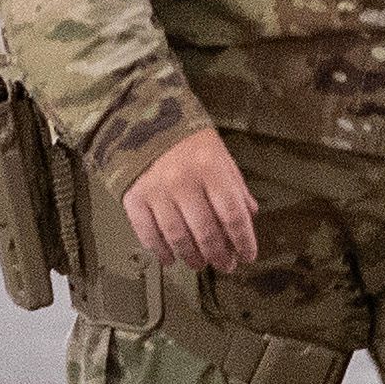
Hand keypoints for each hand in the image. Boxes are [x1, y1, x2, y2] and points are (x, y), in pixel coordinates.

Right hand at [123, 126, 256, 274]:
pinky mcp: (135, 198)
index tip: (247, 255)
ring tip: (199, 263)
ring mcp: (157, 191)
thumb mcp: (219, 154)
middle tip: (224, 264)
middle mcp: (183, 181)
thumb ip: (235, 186)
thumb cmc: (184, 138)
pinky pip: (148, 234)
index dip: (243, 241)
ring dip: (192, 257)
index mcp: (209, 168)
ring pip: (178, 238)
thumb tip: (250, 215)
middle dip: (219, 255)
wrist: (141, 119)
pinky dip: (160, 250)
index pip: (233, 215)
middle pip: (206, 231)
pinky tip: (169, 257)